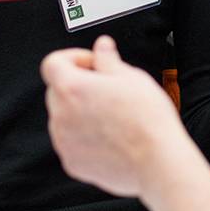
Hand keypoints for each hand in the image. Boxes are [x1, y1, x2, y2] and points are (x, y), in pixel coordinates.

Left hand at [42, 36, 187, 197]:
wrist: (157, 161)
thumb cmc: (147, 120)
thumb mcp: (131, 77)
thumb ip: (108, 59)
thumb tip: (102, 48)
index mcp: (72, 88)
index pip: (52, 63)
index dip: (73, 58)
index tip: (90, 64)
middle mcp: (61, 115)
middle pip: (57, 90)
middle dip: (77, 85)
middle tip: (105, 88)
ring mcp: (64, 141)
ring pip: (63, 118)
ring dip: (79, 112)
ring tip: (110, 115)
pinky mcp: (72, 163)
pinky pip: (70, 142)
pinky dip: (83, 137)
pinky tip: (109, 136)